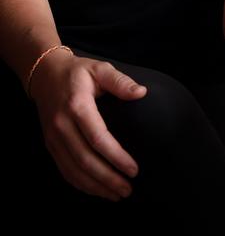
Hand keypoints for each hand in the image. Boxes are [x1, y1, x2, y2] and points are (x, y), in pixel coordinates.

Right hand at [29, 49, 147, 201]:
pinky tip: (97, 190)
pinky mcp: (50, 145)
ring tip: (117, 195)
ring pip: (73, 170)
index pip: (98, 138)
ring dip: (95, 187)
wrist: (45, 75)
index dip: (116, 157)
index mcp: (77, 106)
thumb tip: (141, 93)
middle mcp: (62, 125)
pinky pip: (65, 170)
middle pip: (85, 160)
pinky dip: (81, 185)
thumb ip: (120, 82)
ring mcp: (53, 138)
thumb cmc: (78, 72)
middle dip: (108, 178)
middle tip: (128, 189)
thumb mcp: (100, 68)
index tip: (134, 169)